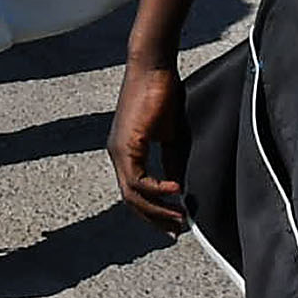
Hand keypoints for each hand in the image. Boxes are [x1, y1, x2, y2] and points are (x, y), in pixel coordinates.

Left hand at [108, 59, 190, 230]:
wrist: (154, 67)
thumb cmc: (163, 95)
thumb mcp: (171, 136)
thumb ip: (171, 162)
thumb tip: (178, 187)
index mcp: (126, 152)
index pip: (135, 191)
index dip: (154, 210)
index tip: (175, 221)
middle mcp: (117, 155)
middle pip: (131, 200)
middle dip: (155, 218)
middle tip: (176, 230)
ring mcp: (118, 151)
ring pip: (133, 194)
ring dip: (157, 209)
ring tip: (180, 216)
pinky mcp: (126, 145)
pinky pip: (139, 179)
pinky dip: (158, 189)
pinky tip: (176, 191)